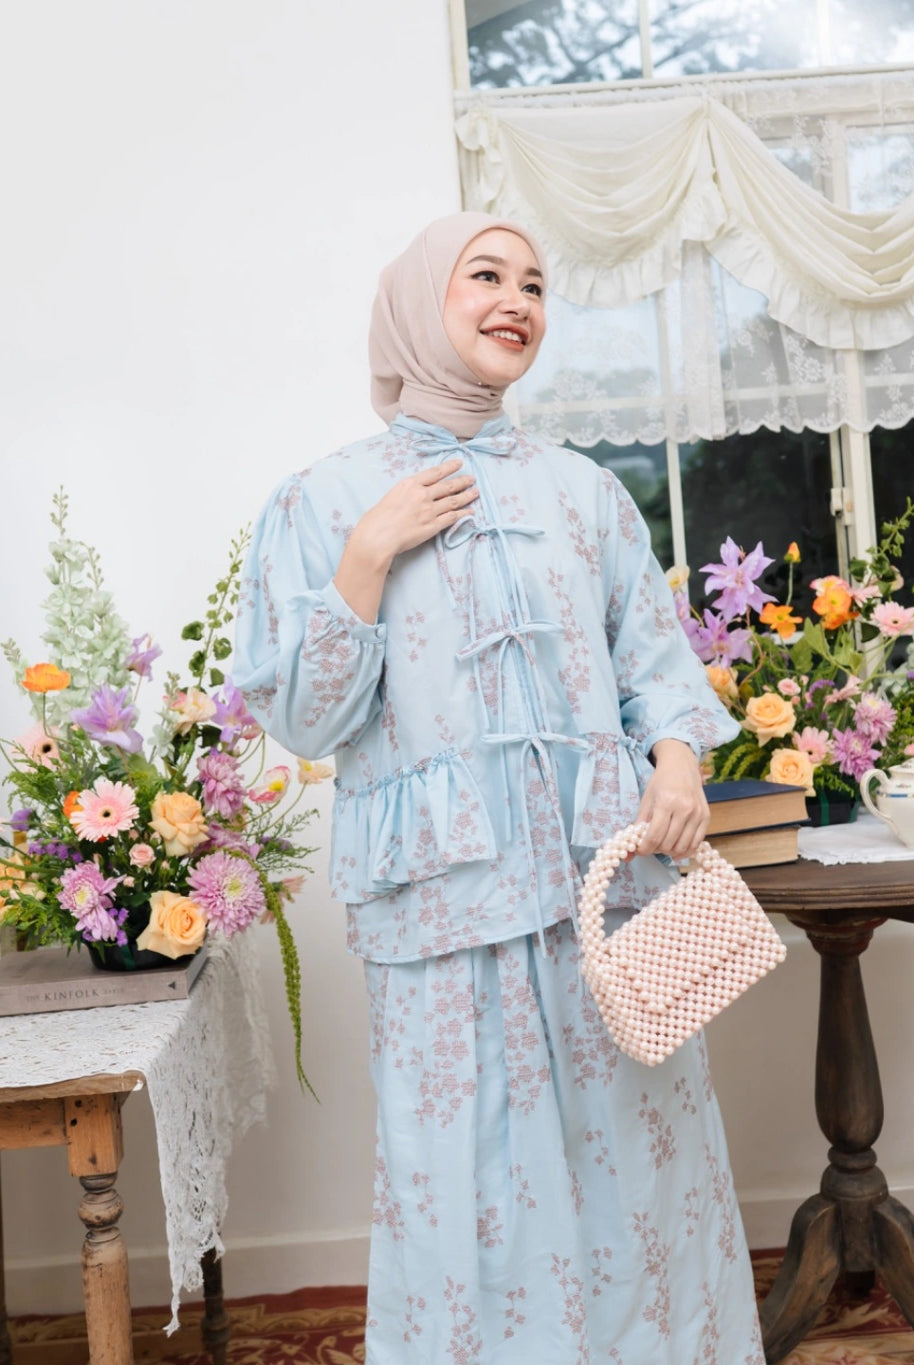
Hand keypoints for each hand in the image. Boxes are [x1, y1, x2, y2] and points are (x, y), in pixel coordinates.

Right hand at [333, 459, 477, 623]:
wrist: (378, 536)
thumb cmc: (377, 519)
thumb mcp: (390, 497)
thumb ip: (405, 494)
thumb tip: (412, 497)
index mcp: (410, 485)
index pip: (435, 472)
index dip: (449, 467)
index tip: (459, 463)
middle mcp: (422, 495)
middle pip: (447, 486)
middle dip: (462, 481)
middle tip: (471, 478)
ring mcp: (429, 510)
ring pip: (453, 501)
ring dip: (466, 496)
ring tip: (475, 492)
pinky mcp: (433, 526)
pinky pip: (452, 518)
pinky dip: (463, 514)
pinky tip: (470, 512)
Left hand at [633, 739, 708, 862]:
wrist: (681, 766)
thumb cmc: (661, 782)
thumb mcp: (646, 799)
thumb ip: (638, 825)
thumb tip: (629, 850)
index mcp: (666, 803)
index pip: (654, 836)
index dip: (644, 848)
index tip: (639, 850)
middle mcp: (684, 809)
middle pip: (668, 844)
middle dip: (655, 849)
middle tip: (650, 844)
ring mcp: (697, 814)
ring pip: (682, 847)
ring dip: (669, 852)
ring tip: (662, 845)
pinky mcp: (706, 817)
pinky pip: (696, 844)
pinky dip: (685, 851)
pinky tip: (676, 851)